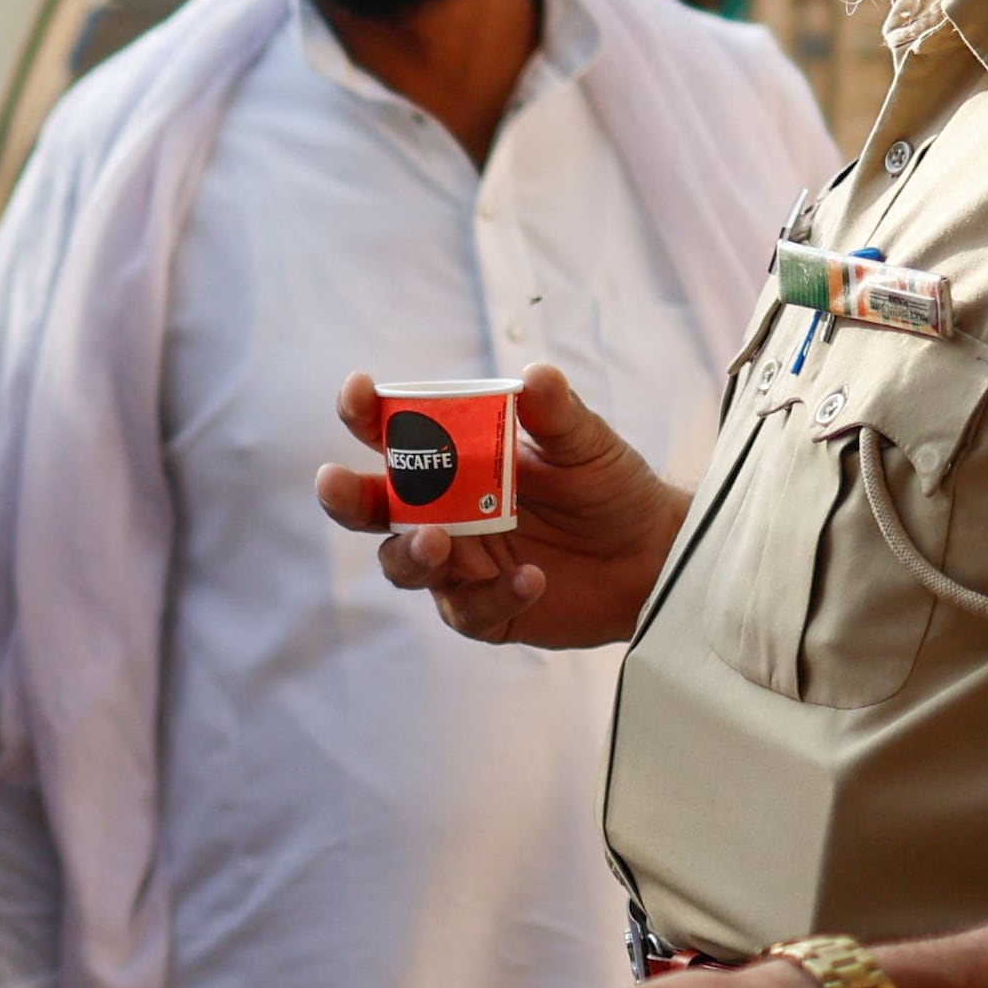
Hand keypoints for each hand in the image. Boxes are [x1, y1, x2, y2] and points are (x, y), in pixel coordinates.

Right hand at [312, 365, 687, 651]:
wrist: (653, 555)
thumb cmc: (609, 488)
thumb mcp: (586, 443)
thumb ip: (556, 414)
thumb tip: (535, 375)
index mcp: (453, 463)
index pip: (391, 437)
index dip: (364, 415)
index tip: (359, 392)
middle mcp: (442, 514)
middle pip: (370, 510)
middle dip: (344, 497)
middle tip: (334, 482)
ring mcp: (458, 567)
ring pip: (403, 566)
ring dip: (411, 553)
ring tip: (439, 540)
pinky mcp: (485, 612)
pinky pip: (469, 609)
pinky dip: (496, 595)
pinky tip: (532, 578)